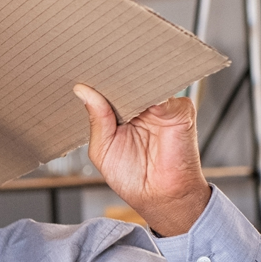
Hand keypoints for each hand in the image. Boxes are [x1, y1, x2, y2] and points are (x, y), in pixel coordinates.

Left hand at [74, 84, 210, 236]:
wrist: (161, 197)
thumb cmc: (132, 177)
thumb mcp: (103, 149)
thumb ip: (97, 119)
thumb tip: (82, 90)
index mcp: (123, 114)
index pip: (110, 90)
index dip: (97, 82)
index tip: (80, 69)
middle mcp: (143, 107)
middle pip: (127, 82)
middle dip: (111, 76)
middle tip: (92, 64)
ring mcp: (162, 106)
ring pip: (145, 83)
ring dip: (129, 81)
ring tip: (111, 74)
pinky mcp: (180, 110)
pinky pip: (165, 94)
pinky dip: (150, 92)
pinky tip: (136, 95)